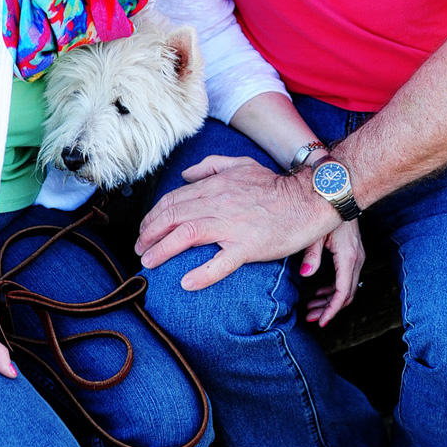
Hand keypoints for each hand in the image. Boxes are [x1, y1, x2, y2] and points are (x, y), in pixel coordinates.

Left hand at [135, 154, 338, 289]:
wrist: (307, 198)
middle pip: (172, 217)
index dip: (153, 216)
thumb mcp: (241, 164)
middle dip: (148, 234)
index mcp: (214, 185)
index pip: (173, 200)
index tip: (144, 230)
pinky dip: (201, 274)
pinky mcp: (247, 246)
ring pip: (185, 236)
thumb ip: (210, 166)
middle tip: (139, 249)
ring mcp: (231, 225)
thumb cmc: (274, 184)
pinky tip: (186, 283)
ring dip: (161, 251)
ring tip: (149, 262)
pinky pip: (219, 263)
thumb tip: (184, 176)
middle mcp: (217, 203)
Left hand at [300, 220, 364, 325]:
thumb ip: (311, 255)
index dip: (332, 310)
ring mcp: (357, 256)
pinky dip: (335, 289)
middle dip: (329, 309)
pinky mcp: (354, 253)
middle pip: (347, 294)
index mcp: (347, 257)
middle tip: (311, 317)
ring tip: (312, 308)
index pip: (342, 292)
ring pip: (348, 288)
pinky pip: (347, 278)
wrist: (342, 194)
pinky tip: (321, 293)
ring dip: (330, 300)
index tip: (320, 321)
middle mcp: (356, 259)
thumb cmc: (327, 210)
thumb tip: (305, 274)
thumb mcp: (315, 233)